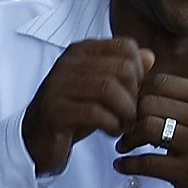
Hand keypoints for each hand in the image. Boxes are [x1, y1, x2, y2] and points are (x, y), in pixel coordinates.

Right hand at [22, 39, 154, 175]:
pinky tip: (112, 132)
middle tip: (132, 114)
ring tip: (125, 125)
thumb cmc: (73, 113)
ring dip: (126, 112)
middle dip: (135, 95)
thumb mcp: (101, 90)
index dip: (140, 72)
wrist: (37, 140)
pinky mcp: (56, 111)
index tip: (135, 93)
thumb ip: (124, 71)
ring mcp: (59, 86)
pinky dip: (112, 125)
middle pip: (122, 68)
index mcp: (81, 51)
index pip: (125, 47)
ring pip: (110, 89)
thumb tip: (150, 56)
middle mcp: (68, 63)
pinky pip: (95, 113)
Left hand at [113, 74, 187, 187]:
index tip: (131, 104)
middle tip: (125, 127)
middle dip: (130, 116)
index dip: (138, 92)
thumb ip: (182, 98)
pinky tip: (123, 164)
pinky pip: (146, 162)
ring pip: (146, 127)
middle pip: (149, 103)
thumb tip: (142, 79)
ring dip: (127, 139)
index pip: (161, 82)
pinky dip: (128, 164)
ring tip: (124, 145)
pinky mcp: (187, 172)